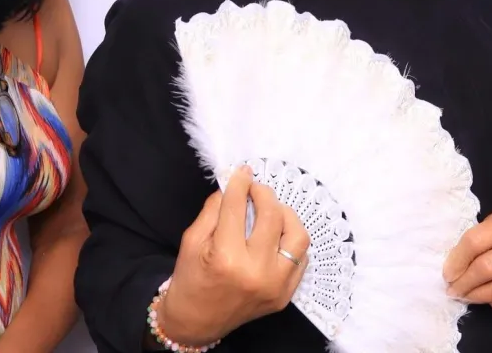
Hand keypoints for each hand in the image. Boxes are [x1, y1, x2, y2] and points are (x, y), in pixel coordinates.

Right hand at [154, 166, 309, 346]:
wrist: (197, 320)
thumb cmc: (190, 278)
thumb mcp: (192, 239)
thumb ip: (213, 210)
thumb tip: (234, 185)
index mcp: (226, 257)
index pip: (237, 207)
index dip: (240, 183)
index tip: (242, 172)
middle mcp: (256, 272)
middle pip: (272, 216)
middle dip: (263, 194)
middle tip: (255, 188)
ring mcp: (275, 286)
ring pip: (297, 237)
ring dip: (285, 216)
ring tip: (271, 210)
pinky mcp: (285, 295)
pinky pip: (300, 259)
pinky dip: (290, 241)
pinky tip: (276, 235)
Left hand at [443, 196, 491, 310]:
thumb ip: (483, 236)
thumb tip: (458, 264)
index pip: (476, 243)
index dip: (456, 261)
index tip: (447, 273)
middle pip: (488, 269)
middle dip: (465, 283)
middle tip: (452, 289)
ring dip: (480, 296)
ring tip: (467, 296)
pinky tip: (491, 299)